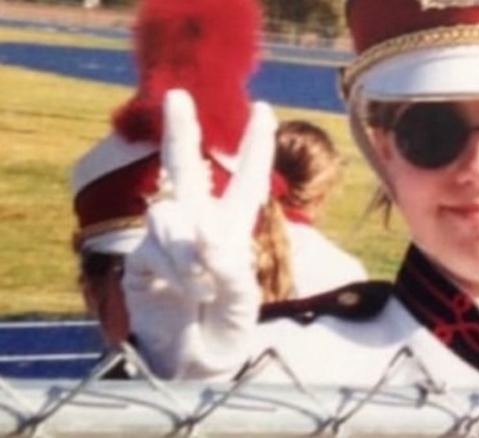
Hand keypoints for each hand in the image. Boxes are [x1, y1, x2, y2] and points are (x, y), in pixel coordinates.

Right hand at [122, 89, 276, 379]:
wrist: (194, 361)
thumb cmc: (227, 326)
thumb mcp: (243, 300)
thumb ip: (230, 268)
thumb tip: (206, 236)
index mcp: (232, 228)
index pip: (245, 180)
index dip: (255, 146)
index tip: (265, 109)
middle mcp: (197, 224)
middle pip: (184, 168)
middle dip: (180, 131)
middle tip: (177, 96)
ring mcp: (166, 239)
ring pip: (170, 213)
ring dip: (188, 249)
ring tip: (202, 285)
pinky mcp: (141, 257)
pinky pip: (154, 245)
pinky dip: (174, 269)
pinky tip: (183, 291)